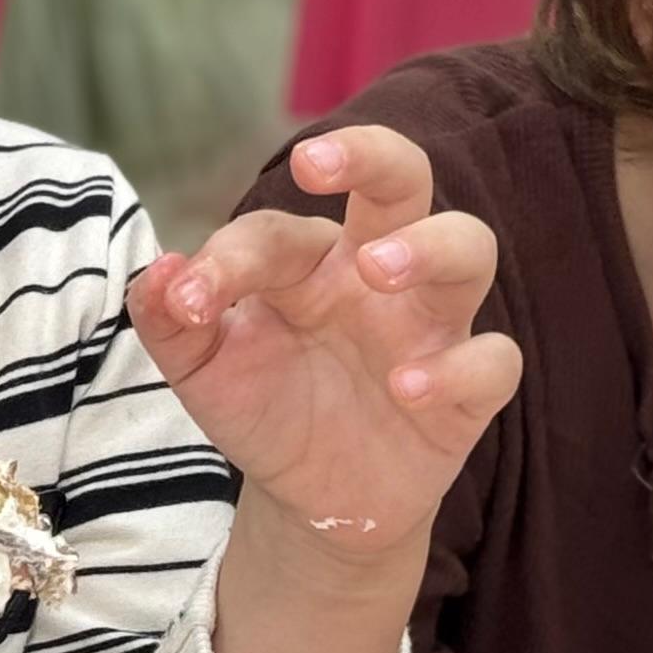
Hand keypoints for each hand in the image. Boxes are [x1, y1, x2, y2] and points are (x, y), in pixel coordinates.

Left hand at [132, 127, 519, 563]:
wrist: (310, 498)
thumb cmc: (264, 406)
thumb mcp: (202, 370)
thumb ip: (171, 320)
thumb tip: (159, 272)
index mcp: (311, 258)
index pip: (275, 230)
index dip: (228, 257)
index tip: (188, 302)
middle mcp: (377, 272)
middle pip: (402, 177)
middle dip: (368, 153)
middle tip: (316, 166)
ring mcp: (431, 324)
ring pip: (468, 246)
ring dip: (427, 246)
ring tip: (377, 269)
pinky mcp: (468, 388)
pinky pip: (493, 359)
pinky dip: (458, 366)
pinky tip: (407, 388)